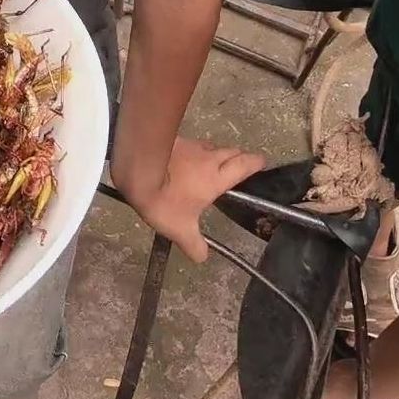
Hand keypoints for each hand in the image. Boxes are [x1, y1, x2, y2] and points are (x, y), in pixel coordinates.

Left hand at [114, 137, 266, 262]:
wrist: (137, 169)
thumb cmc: (163, 200)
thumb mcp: (179, 229)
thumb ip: (193, 244)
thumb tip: (202, 258)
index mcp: (216, 178)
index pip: (243, 165)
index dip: (255, 162)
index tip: (261, 161)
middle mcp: (207, 158)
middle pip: (231, 151)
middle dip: (239, 156)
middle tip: (240, 162)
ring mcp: (190, 145)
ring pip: (210, 146)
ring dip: (216, 152)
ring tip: (213, 161)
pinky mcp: (173, 140)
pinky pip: (190, 144)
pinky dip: (193, 150)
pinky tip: (183, 157)